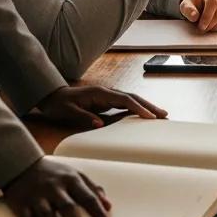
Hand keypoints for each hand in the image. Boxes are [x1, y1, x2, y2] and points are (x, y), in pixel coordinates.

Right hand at [2, 156, 112, 216]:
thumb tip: (108, 205)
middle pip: (69, 209)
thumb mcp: (75, 174)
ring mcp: (38, 197)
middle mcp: (55, 188)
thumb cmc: (54, 173)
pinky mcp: (22, 205)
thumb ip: (92, 188)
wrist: (22, 164)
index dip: (99, 214)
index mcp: (71, 180)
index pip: (88, 198)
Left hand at [36, 85, 167, 128]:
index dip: (138, 108)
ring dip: (146, 106)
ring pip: (132, 100)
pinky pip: (126, 104)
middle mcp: (107, 92)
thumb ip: (84, 117)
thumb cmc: (59, 105)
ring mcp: (108, 96)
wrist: (53, 96)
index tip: (150, 117)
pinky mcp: (107, 101)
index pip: (124, 100)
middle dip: (149, 105)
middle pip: (133, 97)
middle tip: (164, 114)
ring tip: (159, 115)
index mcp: (100, 93)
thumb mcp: (68, 112)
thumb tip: (100, 124)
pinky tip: (144, 115)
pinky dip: (137, 109)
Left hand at [180, 0, 216, 31]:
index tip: (201, 26)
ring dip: (216, 27)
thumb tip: (194, 16)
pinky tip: (215, 28)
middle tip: (203, 29)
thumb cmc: (193, 5)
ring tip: (208, 28)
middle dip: (211, 24)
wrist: (200, 4)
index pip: (213, 3)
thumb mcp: (186, 6)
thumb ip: (188, 10)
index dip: (207, 16)